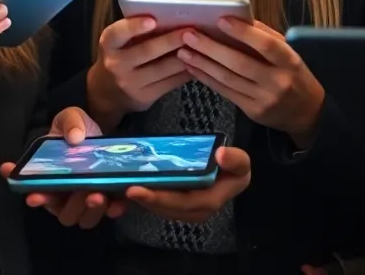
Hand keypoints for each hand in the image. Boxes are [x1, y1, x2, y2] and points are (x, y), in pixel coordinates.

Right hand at [0, 107, 127, 228]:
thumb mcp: (71, 118)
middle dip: (72, 207)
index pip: (38, 193)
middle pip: (65, 214)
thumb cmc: (78, 128)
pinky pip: (109, 214)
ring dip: (92, 211)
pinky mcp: (108, 201)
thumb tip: (74, 136)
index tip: (33, 197)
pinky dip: (113, 210)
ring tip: (99, 195)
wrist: (103, 133)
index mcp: (50, 177)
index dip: (36, 197)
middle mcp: (65, 195)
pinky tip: (117, 203)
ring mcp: (86, 201)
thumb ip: (70, 123)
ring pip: (85, 219)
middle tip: (81, 192)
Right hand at [87, 17, 191, 129]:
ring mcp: (130, 83)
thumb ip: (136, 30)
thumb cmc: (120, 55)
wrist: (108, 91)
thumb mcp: (119, 42)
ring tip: (200, 44)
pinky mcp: (145, 97)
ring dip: (185, 55)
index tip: (153, 20)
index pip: (118, 33)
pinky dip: (186, 70)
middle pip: (147, 51)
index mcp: (108, 44)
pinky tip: (197, 61)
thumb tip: (169, 17)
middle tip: (191, 30)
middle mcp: (116, 64)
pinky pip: (171, 82)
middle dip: (171, 40)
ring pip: (164, 68)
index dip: (134, 26)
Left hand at [126, 147, 251, 223]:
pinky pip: (159, 205)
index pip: (193, 203)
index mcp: (216, 199)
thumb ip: (236, 160)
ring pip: (163, 209)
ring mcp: (186, 209)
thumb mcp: (240, 161)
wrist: (224, 169)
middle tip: (129, 190)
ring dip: (145, 202)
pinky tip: (127, 192)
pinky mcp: (175, 205)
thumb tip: (221, 155)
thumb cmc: (231, 165)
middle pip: (174, 209)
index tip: (143, 190)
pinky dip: (143, 200)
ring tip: (125, 190)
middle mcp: (200, 210)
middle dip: (152, 202)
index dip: (169, 199)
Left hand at [178, 19, 324, 145]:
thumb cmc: (294, 75)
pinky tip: (193, 68)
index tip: (221, 20)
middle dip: (211, 48)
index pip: (266, 45)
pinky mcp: (252, 111)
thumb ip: (266, 37)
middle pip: (239, 63)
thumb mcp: (289, 53)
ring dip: (202, 63)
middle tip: (189, 34)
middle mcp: (277, 81)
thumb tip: (240, 18)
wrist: (307, 113)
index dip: (243, 32)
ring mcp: (264, 99)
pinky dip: (207, 78)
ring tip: (184, 50)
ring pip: (227, 79)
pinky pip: (225, 92)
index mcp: (290, 61)